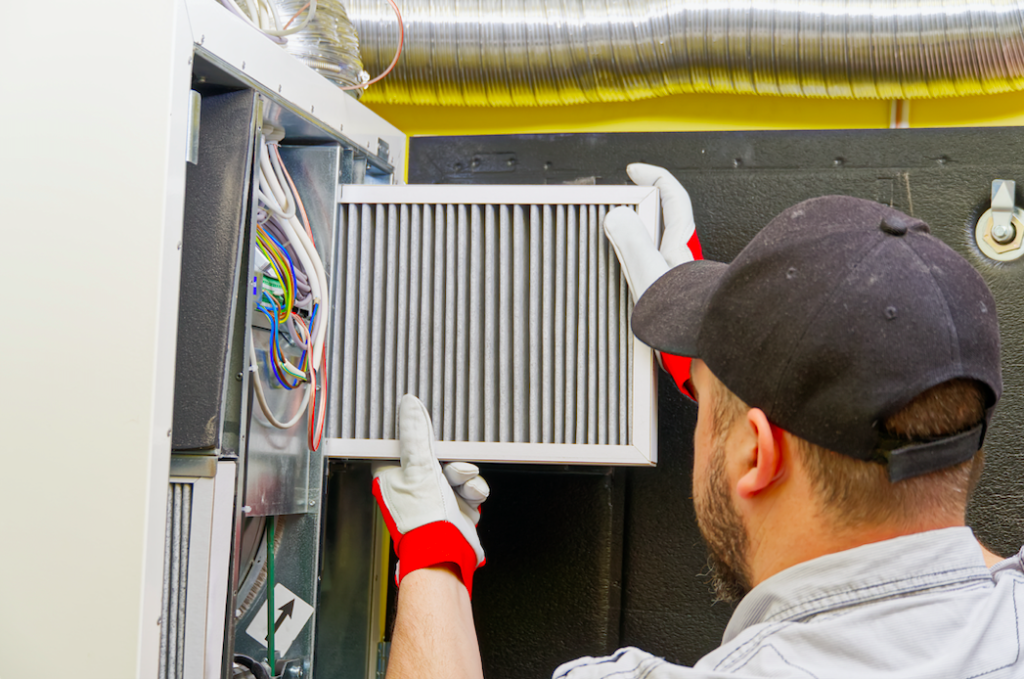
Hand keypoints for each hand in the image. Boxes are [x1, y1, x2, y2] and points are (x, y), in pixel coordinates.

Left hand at [372, 395, 488, 595]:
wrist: (447, 554)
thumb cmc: (422, 520)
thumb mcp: (419, 467)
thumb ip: (416, 435)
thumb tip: (410, 405)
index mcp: (392, 477)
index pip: (402, 445)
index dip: (416, 435)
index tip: (427, 428)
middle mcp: (411, 487)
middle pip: (434, 455)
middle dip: (450, 458)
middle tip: (451, 463)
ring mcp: (434, 498)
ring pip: (455, 470)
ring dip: (464, 475)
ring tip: (463, 483)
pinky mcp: (454, 507)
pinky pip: (469, 487)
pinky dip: (473, 490)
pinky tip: (471, 497)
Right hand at [603, 164, 701, 397]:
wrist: (703, 349)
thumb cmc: (686, 317)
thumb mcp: (650, 274)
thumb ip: (632, 243)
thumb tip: (617, 216)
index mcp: (678, 242)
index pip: (671, 195)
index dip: (653, 176)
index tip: (634, 170)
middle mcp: (679, 256)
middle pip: (662, 219)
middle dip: (640, 208)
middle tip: (617, 205)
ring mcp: (676, 276)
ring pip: (655, 246)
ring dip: (635, 240)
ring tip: (612, 242)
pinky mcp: (670, 296)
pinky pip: (649, 271)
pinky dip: (635, 268)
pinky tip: (623, 280)